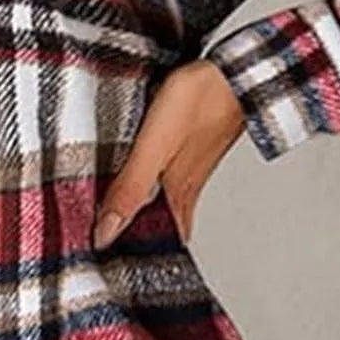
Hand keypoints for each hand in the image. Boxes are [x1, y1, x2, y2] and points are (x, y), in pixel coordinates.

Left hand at [91, 60, 245, 247]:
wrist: (236, 71)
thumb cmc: (200, 102)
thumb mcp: (154, 146)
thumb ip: (131, 187)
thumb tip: (107, 232)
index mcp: (177, 196)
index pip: (157, 242)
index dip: (133, 256)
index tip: (106, 269)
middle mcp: (184, 189)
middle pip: (158, 226)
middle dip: (132, 238)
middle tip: (104, 250)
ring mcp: (189, 169)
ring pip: (160, 203)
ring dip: (138, 213)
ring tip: (109, 222)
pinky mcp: (190, 150)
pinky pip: (165, 180)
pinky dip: (147, 187)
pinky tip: (137, 181)